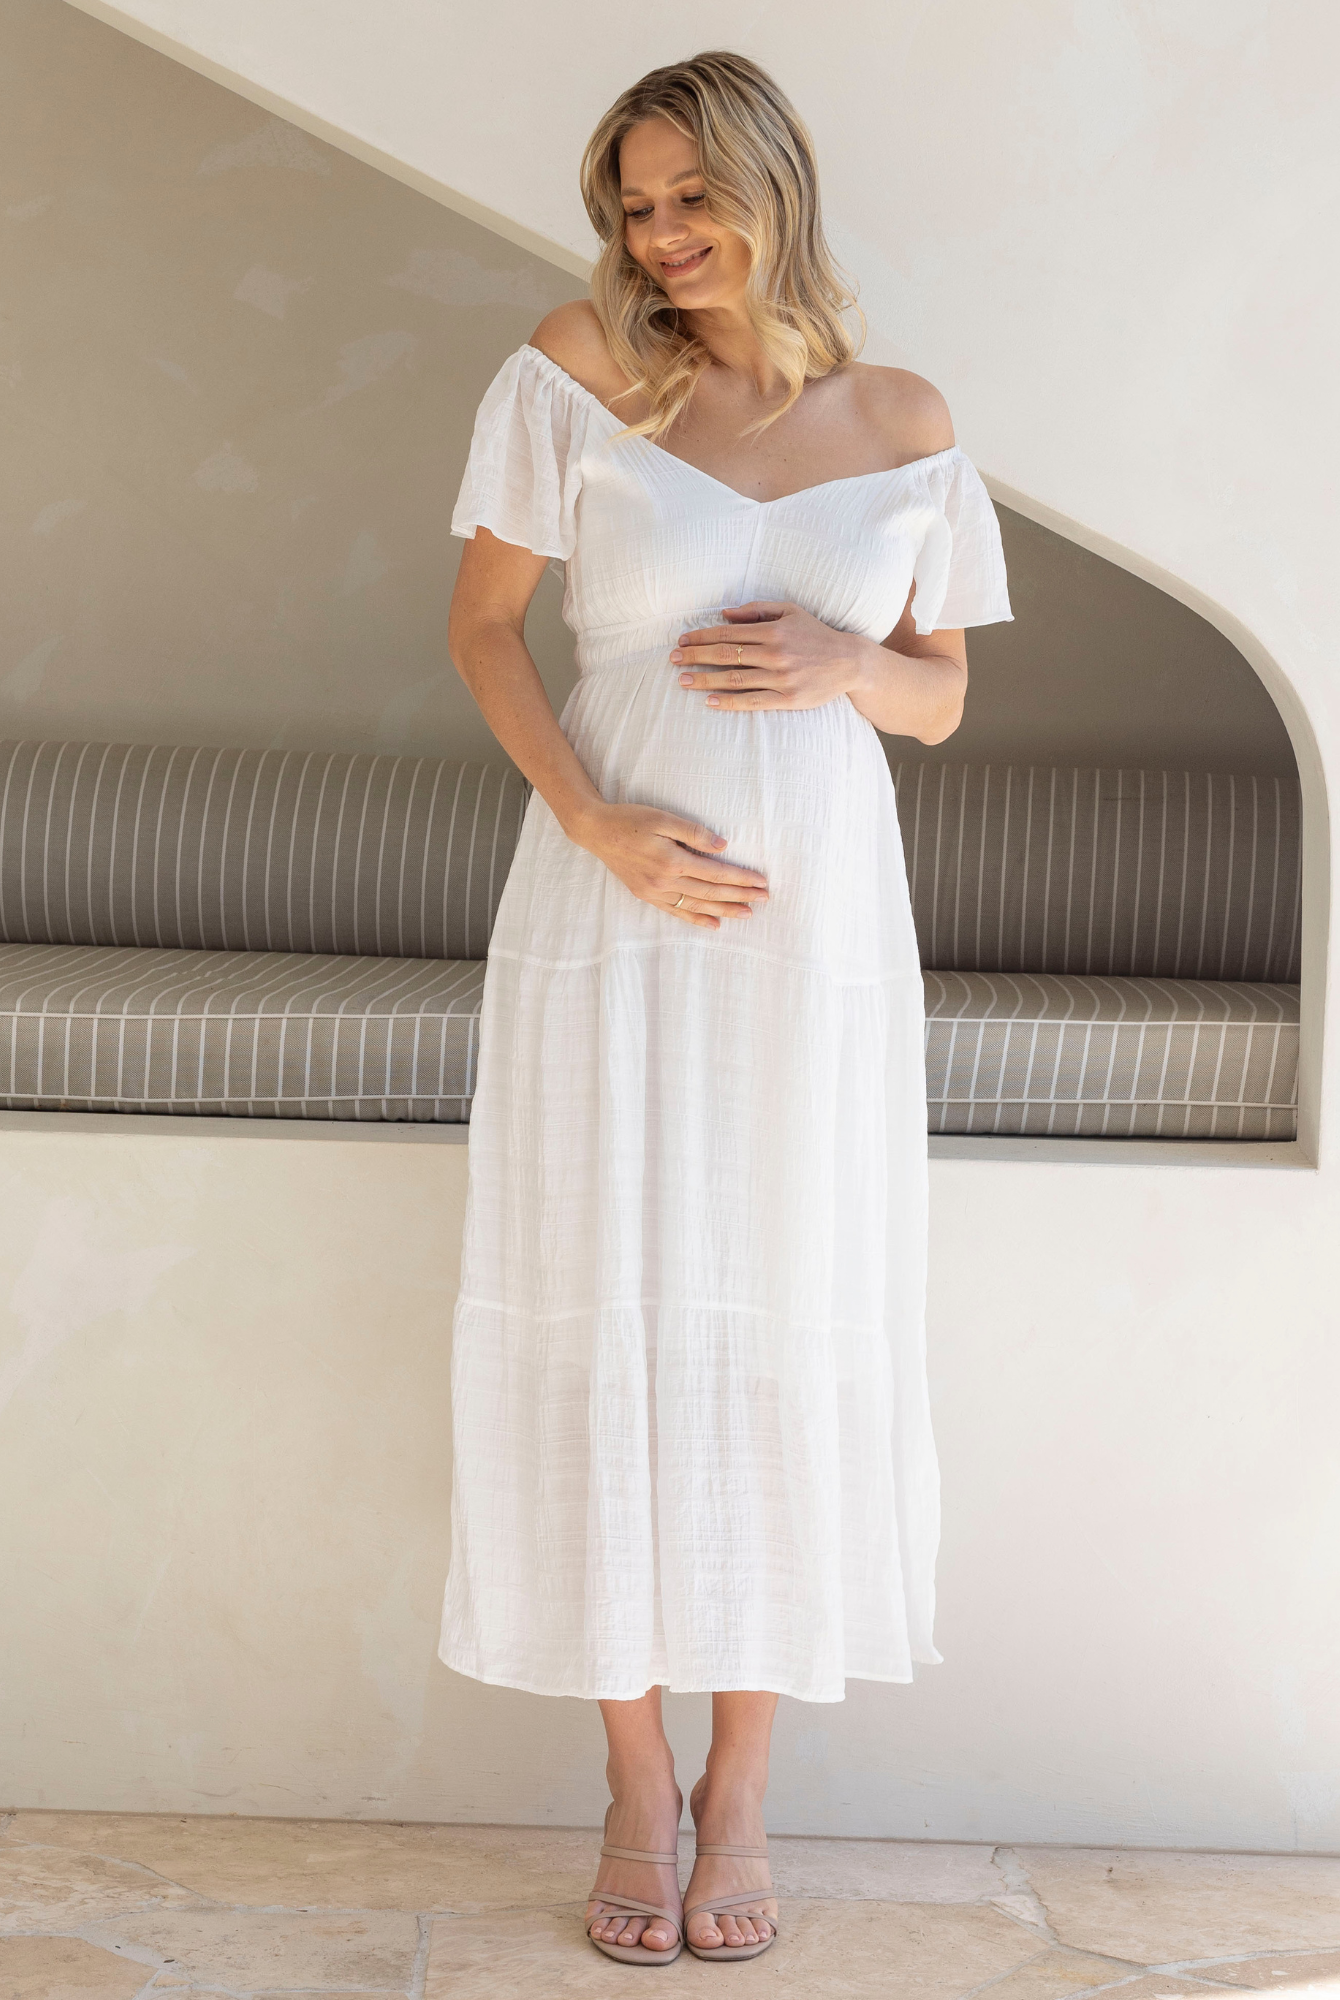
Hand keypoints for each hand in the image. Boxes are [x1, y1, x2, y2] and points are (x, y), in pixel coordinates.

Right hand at [573, 801, 767, 929]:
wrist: (595, 831)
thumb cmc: (630, 819)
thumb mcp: (663, 818)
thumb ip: (694, 833)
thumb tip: (722, 847)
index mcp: (672, 861)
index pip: (716, 874)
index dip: (741, 879)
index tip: (761, 882)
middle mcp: (665, 881)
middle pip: (711, 893)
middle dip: (740, 896)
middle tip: (764, 899)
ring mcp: (655, 892)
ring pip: (697, 905)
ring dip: (724, 911)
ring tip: (747, 914)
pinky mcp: (646, 895)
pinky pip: (676, 911)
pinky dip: (696, 918)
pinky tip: (713, 924)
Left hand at [671, 601, 868, 710]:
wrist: (849, 662)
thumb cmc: (815, 634)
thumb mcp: (790, 611)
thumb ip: (756, 609)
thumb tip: (723, 613)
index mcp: (773, 630)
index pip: (728, 633)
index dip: (701, 637)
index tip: (681, 642)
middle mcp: (775, 653)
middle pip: (726, 655)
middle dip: (695, 657)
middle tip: (672, 661)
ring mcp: (781, 678)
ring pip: (735, 679)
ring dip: (705, 680)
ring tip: (683, 681)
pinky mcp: (788, 699)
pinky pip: (752, 701)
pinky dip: (729, 702)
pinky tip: (709, 702)